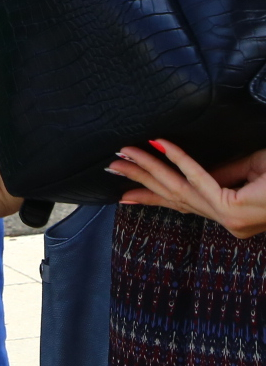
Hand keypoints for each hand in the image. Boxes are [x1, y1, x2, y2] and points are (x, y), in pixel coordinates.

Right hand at [110, 141, 265, 238]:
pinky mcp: (231, 209)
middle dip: (140, 180)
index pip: (185, 203)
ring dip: (147, 168)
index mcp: (232, 214)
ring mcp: (227, 219)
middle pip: (174, 197)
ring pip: (177, 189)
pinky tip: (159, 144)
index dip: (154, 195)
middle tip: (113, 167)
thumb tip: (190, 167)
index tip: (127, 194)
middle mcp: (226, 221)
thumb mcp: (254, 170)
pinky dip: (177, 159)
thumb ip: (224, 171)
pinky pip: (197, 178)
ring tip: (124, 154)